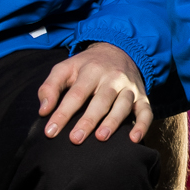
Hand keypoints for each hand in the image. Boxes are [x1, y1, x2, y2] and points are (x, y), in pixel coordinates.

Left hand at [37, 42, 155, 142]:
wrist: (119, 50)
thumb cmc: (86, 66)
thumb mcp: (65, 68)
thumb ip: (50, 87)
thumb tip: (43, 111)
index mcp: (91, 71)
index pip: (75, 94)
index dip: (62, 114)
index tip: (50, 132)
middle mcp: (112, 78)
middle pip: (100, 100)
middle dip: (88, 120)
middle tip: (75, 139)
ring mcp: (129, 88)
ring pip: (123, 105)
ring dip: (113, 121)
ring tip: (101, 137)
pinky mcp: (142, 97)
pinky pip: (146, 111)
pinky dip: (143, 125)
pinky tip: (134, 139)